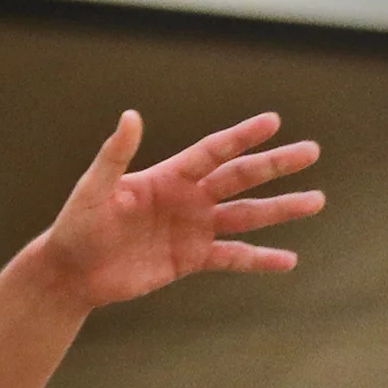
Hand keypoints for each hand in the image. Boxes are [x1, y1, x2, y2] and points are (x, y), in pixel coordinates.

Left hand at [40, 110, 323, 307]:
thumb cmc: (77, 226)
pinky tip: (288, 260)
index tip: (273, 121)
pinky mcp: (190, 260)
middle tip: (312, 151)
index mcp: (167, 177)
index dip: (241, 137)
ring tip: (316, 201)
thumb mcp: (93, 190)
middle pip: (239, 178)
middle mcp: (186, 199)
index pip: (212, 152)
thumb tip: (131, 115)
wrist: (71, 272)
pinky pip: (232, 257)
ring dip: (280, 210)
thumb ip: (114, 156)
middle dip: (275, 165)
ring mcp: (192, 229)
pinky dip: (259, 260)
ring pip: (245, 216)